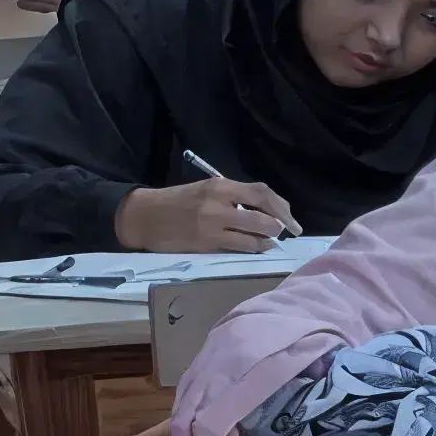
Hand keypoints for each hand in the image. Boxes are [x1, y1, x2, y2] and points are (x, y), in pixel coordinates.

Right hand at [113, 177, 297, 254]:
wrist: (144, 216)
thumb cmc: (179, 201)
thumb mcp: (207, 190)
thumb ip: (236, 196)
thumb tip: (271, 210)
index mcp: (220, 186)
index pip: (262, 193)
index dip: (282, 207)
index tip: (292, 219)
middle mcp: (218, 204)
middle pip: (264, 217)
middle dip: (280, 227)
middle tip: (283, 232)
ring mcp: (212, 225)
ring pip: (255, 237)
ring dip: (268, 241)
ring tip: (269, 241)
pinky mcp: (206, 244)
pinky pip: (240, 248)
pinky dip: (253, 249)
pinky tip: (256, 248)